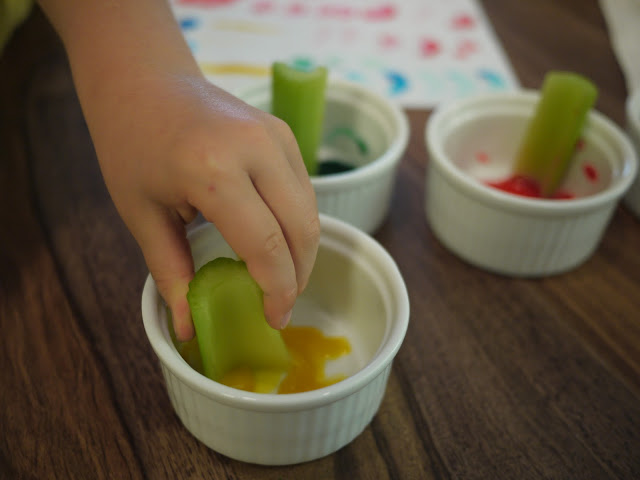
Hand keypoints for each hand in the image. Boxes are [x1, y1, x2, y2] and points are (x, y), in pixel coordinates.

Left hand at [90, 72, 319, 339]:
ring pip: (311, 210)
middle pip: (302, 229)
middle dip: (298, 275)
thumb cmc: (132, 145)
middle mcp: (255, 148)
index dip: (277, 290)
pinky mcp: (284, 132)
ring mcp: (276, 135)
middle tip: (281, 304)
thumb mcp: (141, 214)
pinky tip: (280, 241)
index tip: (274, 318)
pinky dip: (299, 222)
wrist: (144, 82)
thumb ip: (171, 273)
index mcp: (213, 170)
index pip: (267, 245)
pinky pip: (304, 189)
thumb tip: (189, 327)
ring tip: (282, 277)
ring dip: (304, 251)